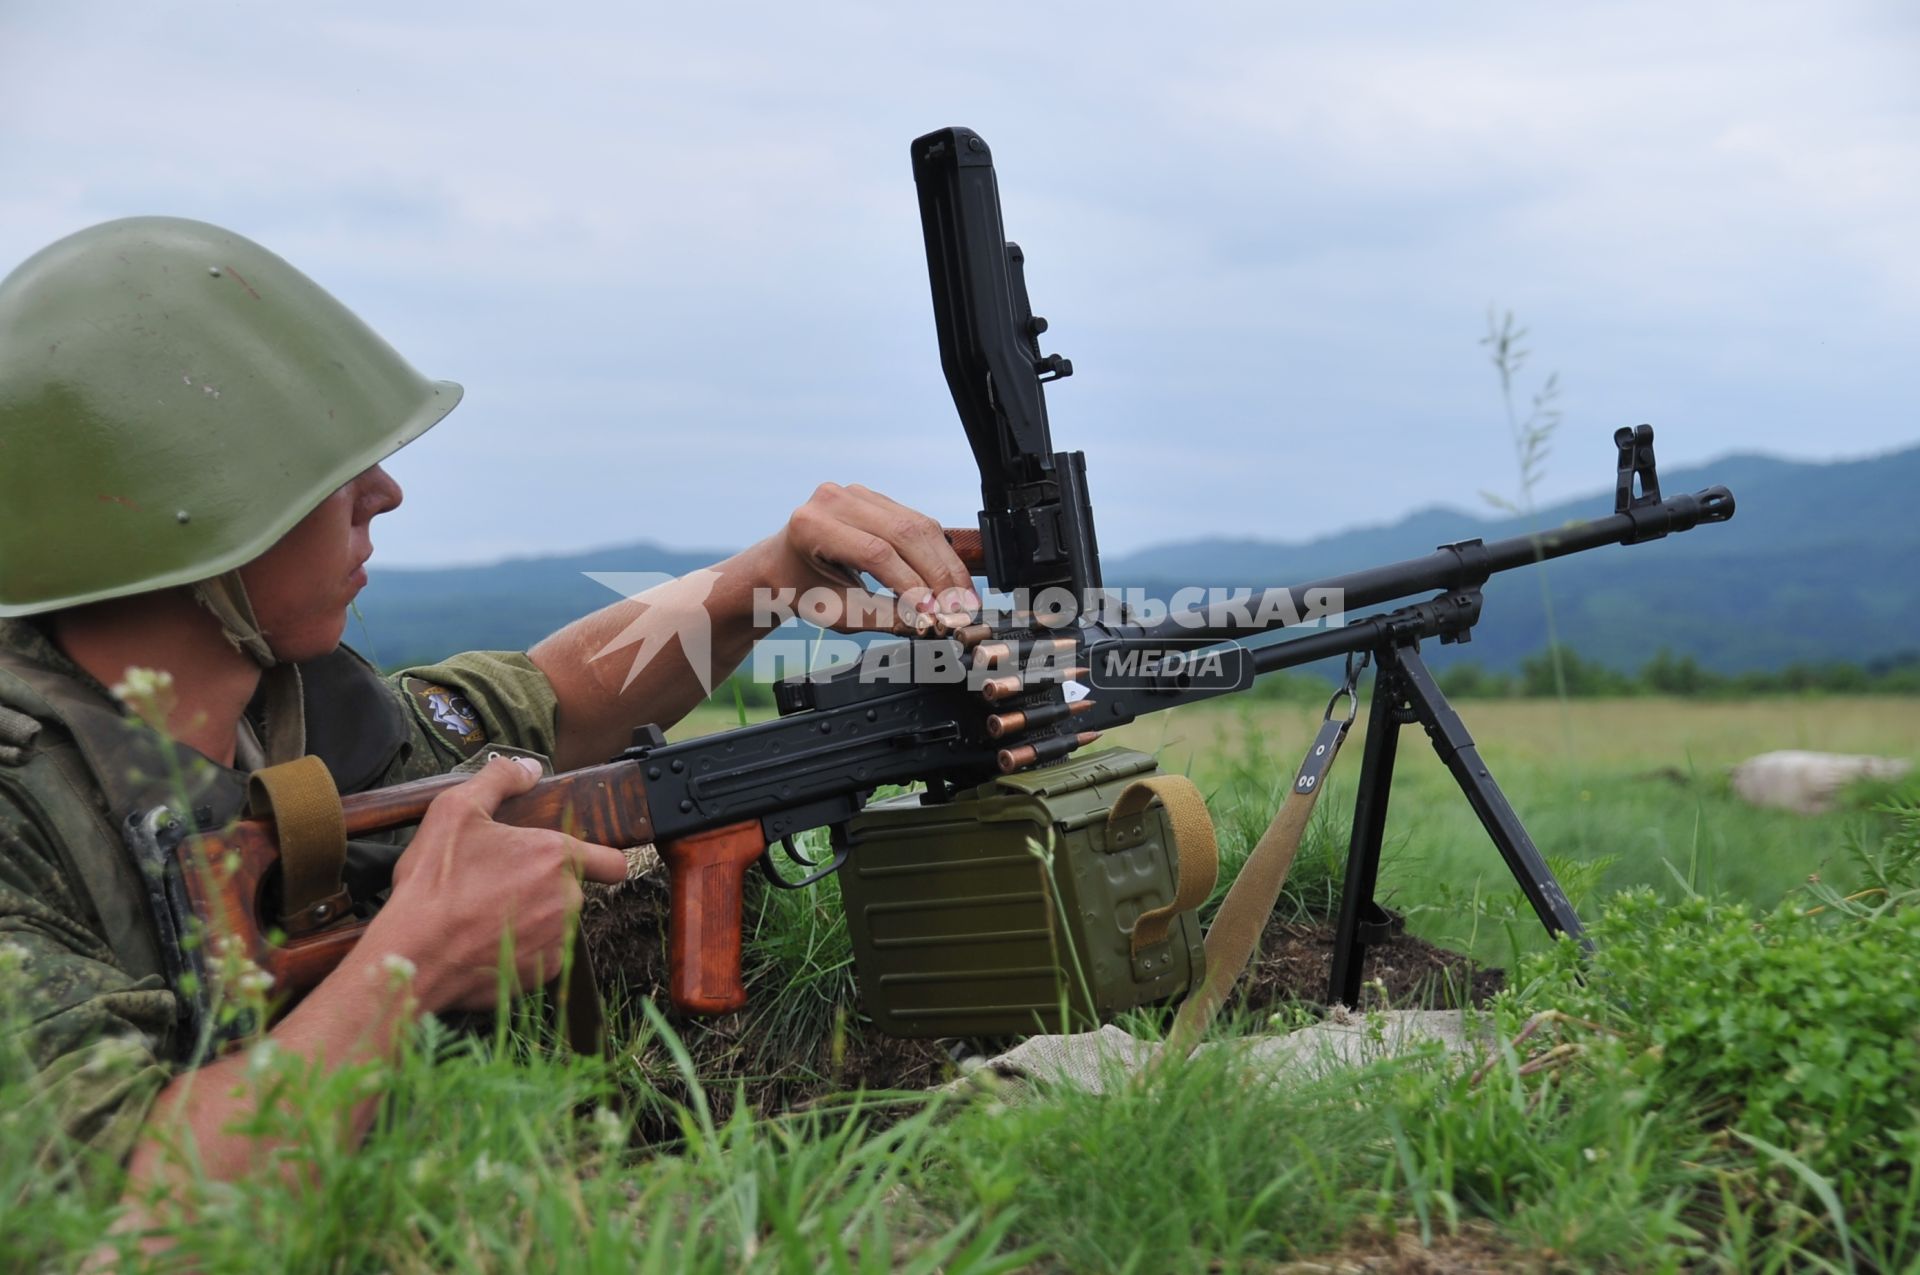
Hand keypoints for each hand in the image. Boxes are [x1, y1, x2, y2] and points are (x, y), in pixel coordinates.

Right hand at [365, 756, 628, 1012]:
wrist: (414, 954)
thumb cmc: (435, 882)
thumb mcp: (456, 809)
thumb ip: (500, 778)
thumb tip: (530, 767)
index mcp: (556, 856)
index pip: (613, 861)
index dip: (600, 858)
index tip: (578, 861)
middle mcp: (568, 899)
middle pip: (573, 889)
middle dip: (546, 885)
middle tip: (501, 882)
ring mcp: (558, 939)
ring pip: (557, 921)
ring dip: (533, 916)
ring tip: (487, 912)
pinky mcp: (543, 972)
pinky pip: (542, 953)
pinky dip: (521, 947)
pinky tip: (486, 940)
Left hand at [756, 482, 978, 630]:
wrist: (783, 566)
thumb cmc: (802, 590)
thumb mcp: (837, 612)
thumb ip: (882, 616)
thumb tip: (929, 623)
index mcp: (813, 526)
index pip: (876, 553)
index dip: (910, 582)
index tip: (934, 612)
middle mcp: (834, 500)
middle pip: (903, 534)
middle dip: (938, 574)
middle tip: (960, 608)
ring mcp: (857, 494)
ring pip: (918, 525)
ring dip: (946, 564)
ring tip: (963, 597)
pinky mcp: (876, 498)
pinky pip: (917, 522)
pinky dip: (938, 552)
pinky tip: (951, 578)